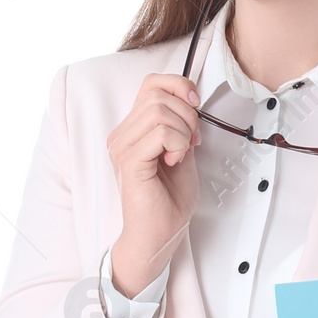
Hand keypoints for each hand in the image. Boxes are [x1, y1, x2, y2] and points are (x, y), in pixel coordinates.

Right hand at [106, 73, 201, 294]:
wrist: (160, 234)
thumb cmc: (169, 199)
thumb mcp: (183, 151)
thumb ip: (182, 125)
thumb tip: (190, 99)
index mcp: (132, 129)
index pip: (151, 83)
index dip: (178, 86)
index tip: (196, 107)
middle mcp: (121, 134)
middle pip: (158, 94)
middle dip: (187, 114)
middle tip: (193, 141)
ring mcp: (122, 146)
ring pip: (160, 110)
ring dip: (184, 131)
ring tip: (182, 154)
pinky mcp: (129, 160)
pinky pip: (161, 133)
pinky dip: (178, 144)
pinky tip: (174, 162)